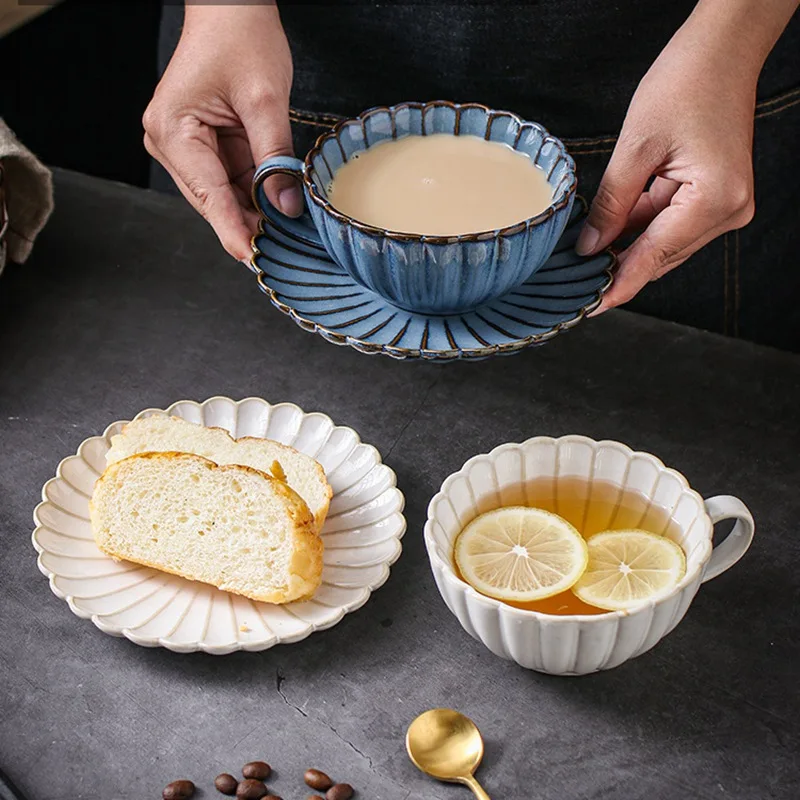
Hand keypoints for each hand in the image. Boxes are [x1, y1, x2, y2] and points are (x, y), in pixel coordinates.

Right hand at [143, 4, 300, 261]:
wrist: (231, 8)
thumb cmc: (240, 37)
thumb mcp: (265, 99)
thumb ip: (275, 157)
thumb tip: (286, 208)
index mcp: (173, 131)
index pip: (209, 195)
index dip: (234, 231)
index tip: (254, 260)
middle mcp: (170, 144)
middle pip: (215, 202)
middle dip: (251, 225)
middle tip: (288, 252)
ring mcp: (186, 149)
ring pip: (226, 197)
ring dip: (257, 213)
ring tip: (292, 235)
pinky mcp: (205, 149)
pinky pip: (233, 183)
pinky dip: (257, 196)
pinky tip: (281, 210)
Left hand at [575, 3, 763, 312]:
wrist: (723, 49)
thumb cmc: (685, 83)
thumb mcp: (636, 148)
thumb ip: (612, 205)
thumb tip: (590, 248)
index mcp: (714, 201)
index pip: (654, 258)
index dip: (618, 286)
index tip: (588, 308)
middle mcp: (729, 211)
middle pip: (661, 256)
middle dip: (618, 267)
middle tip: (574, 281)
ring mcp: (727, 205)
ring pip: (664, 243)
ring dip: (627, 247)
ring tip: (584, 255)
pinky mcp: (717, 196)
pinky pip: (671, 224)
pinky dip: (640, 228)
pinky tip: (609, 229)